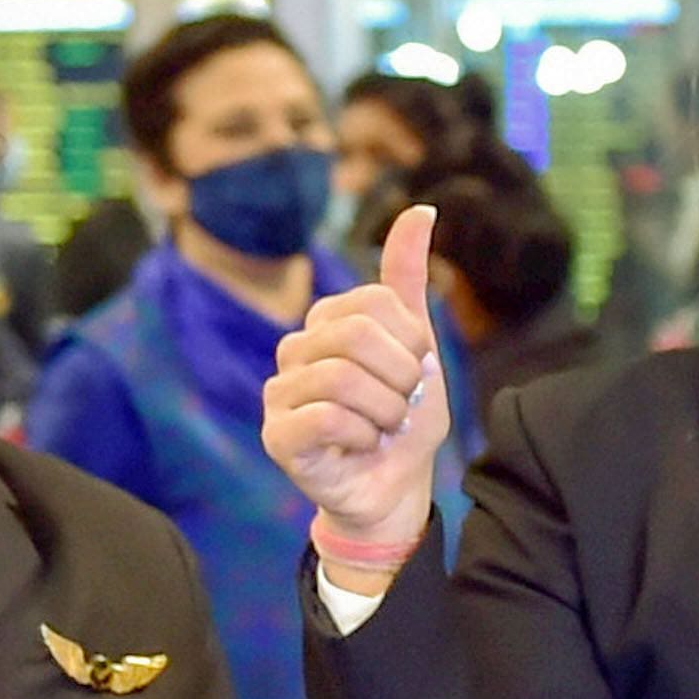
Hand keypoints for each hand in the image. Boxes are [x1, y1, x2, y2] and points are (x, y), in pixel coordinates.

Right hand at [262, 201, 448, 562]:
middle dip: (400, 378)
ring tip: (381, 429)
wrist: (395, 489)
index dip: (411, 342)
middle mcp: (296, 349)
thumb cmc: (403, 419)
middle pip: (358, 334)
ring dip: (385, 412)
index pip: (377, 303)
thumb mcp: (417, 346)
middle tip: (400, 406)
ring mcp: (279, 391)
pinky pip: (327, 417)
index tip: (412, 372)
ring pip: (344, 379)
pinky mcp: (277, 435)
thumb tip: (421, 209)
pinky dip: (363, 435)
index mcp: (327, 321)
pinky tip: (360, 446)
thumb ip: (408, 281)